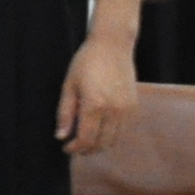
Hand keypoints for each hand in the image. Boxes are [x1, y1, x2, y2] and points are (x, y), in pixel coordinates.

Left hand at [56, 30, 138, 153]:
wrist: (113, 45)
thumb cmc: (87, 62)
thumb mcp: (69, 86)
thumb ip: (65, 113)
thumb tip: (61, 136)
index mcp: (94, 105)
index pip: (86, 140)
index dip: (74, 149)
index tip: (66, 148)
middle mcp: (113, 110)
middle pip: (101, 144)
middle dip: (87, 149)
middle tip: (76, 147)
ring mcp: (126, 109)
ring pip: (114, 139)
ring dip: (100, 144)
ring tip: (88, 138)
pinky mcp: (133, 106)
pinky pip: (122, 129)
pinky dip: (110, 133)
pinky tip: (100, 126)